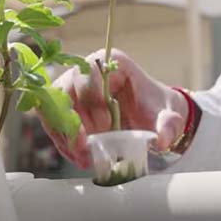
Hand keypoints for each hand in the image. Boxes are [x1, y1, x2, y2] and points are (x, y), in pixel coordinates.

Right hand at [43, 49, 189, 168]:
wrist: (147, 117)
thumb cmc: (154, 108)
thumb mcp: (167, 115)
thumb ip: (168, 125)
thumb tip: (161, 141)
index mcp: (111, 63)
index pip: (87, 72)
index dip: (91, 98)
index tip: (105, 125)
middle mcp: (85, 71)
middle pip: (64, 91)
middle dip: (72, 121)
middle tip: (85, 147)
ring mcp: (71, 88)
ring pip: (52, 107)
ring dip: (64, 134)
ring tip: (81, 156)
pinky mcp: (64, 106)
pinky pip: (52, 121)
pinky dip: (62, 140)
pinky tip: (76, 156)